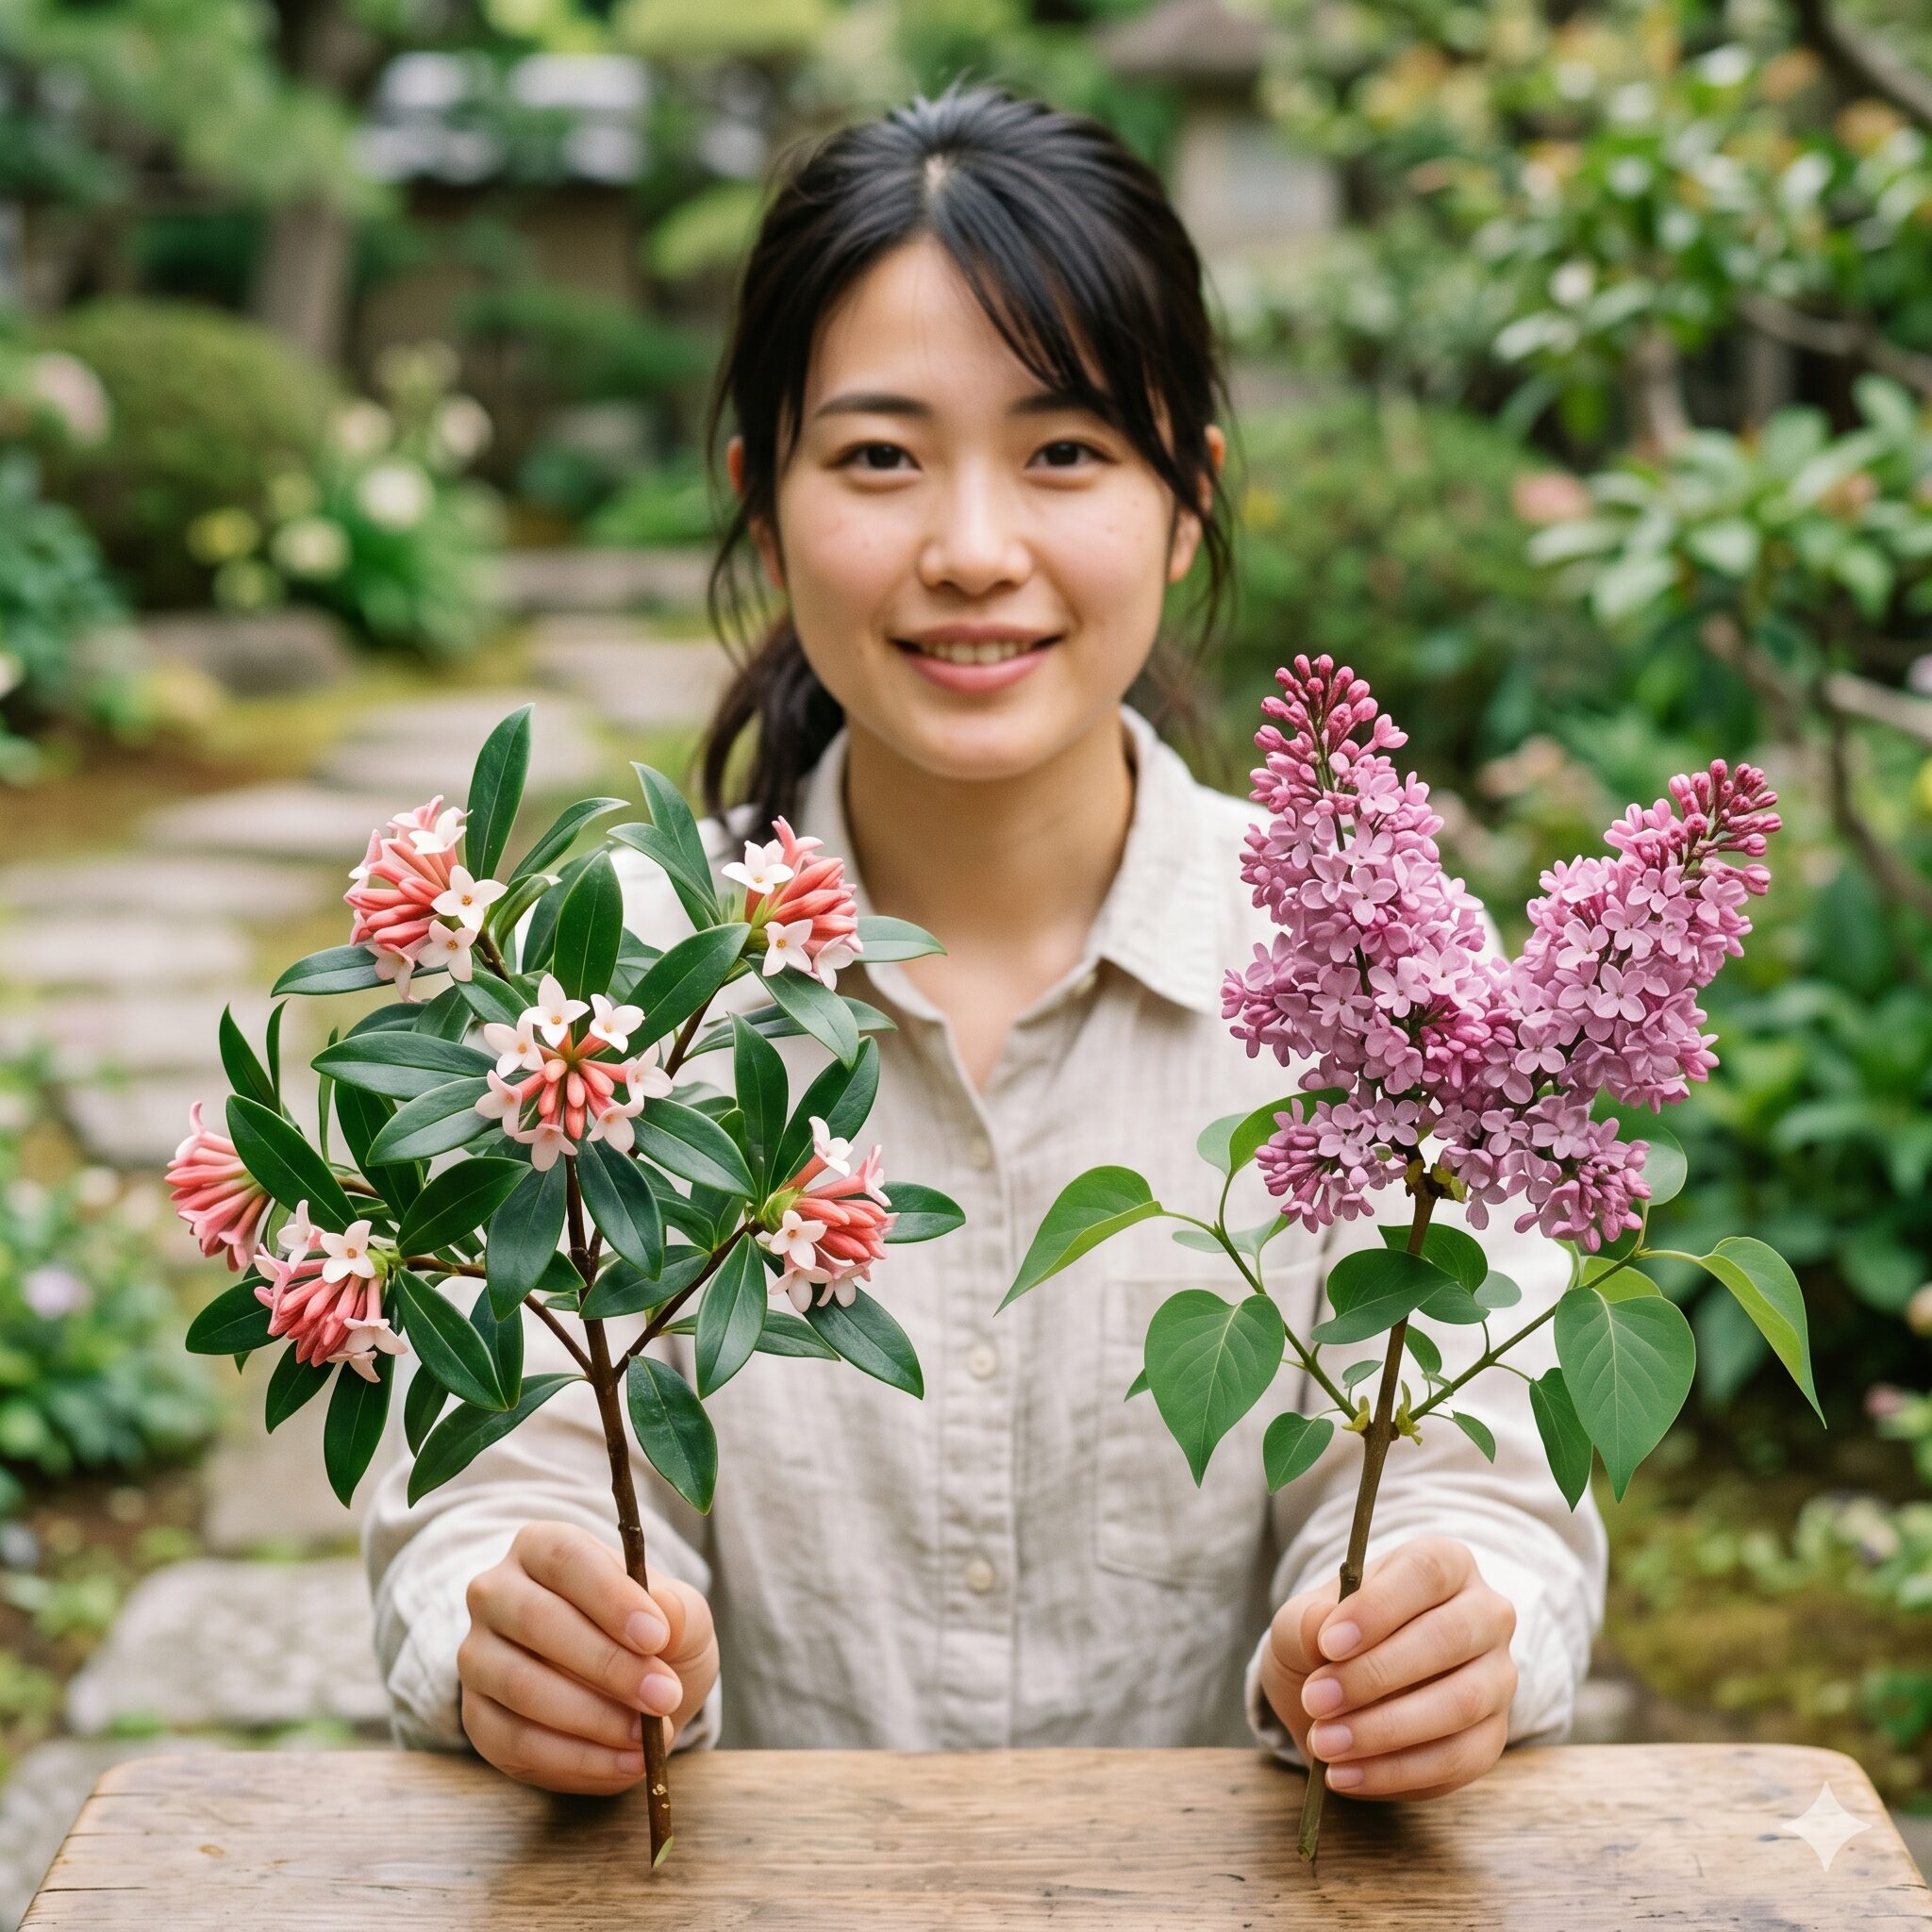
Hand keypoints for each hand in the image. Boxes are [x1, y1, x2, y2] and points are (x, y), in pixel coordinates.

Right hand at [459, 1521, 719, 1795]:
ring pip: (521, 1685)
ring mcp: (478, 1656)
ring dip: (593, 1718)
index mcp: (541, 1546)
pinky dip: (578, 1759)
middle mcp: (496, 1593)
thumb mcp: (681, 1616)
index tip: (657, 1637)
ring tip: (650, 1736)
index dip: (609, 1597)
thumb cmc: (652, 1636)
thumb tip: (661, 1613)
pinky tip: (626, 1762)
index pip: (564, 1557)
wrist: (630, 1692)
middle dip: (607, 1666)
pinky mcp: (477, 1716)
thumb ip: (677, 1610)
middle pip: (536, 1620)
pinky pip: (516, 1742)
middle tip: (663, 1696)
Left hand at [1257, 1535, 1516, 1800]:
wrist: (1343, 1691)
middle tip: (1316, 1701)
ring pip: (1459, 1703)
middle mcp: (1485, 1614)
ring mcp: (1497, 1677)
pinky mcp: (1493, 1736)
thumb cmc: (1329, 1640)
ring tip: (1325, 1743)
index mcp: (1444, 1564)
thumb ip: (1306, 1620)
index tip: (1328, 1643)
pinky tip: (1347, 1774)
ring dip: (1385, 1730)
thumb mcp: (1302, 1621)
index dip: (1379, 1607)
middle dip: (1375, 1675)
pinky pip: (1457, 1759)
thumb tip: (1321, 1631)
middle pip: (1447, 1637)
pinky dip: (1396, 1772)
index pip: (1425, 1572)